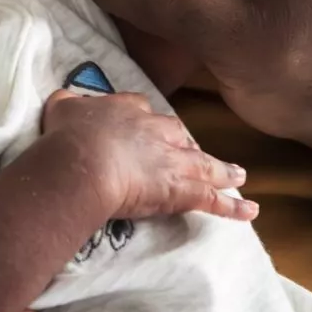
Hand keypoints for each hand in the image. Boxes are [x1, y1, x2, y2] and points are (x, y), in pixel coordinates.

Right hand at [41, 90, 254, 221]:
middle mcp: (157, 130)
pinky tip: (249, 211)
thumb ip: (68, 104)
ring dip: (223, 171)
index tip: (150, 129)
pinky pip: (212, 199)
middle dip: (189, 146)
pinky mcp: (181, 188)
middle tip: (196, 154)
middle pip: (181, 136)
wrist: (83, 160)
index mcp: (129, 109)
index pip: (146, 112)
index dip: (149, 124)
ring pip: (205, 164)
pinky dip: (232, 207)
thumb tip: (65, 100)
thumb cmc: (68, 135)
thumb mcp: (62, 108)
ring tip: (239, 176)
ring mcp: (173, 159)